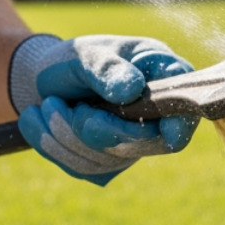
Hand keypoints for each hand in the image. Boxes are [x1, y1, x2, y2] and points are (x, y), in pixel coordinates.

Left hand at [8, 34, 198, 184]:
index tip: (168, 133)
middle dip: (96, 129)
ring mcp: (136, 143)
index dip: (181, 124)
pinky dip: (54, 146)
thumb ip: (107, 69)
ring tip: (48, 103)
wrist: (40, 80)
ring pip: (109, 159)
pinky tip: (39, 119)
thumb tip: (132, 90)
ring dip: (65, 134)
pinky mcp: (110, 164)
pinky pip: (87, 169)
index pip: (186, 106)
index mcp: (163, 75)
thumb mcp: (86, 54)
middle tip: (57, 103)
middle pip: (145, 142)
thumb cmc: (73, 59)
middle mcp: (156, 114)